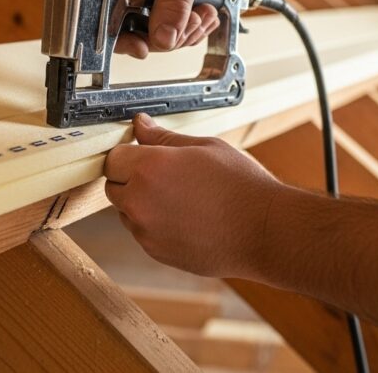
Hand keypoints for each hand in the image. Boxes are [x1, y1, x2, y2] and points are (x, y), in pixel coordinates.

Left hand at [104, 113, 287, 277]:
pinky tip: (186, 218)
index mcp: (150, 168)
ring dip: (141, 204)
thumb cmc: (241, 186)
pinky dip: (155, 225)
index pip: (112, 159)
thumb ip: (164, 138)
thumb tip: (141, 125)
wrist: (265, 231)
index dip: (126, 155)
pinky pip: (143, 233)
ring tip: (180, 199)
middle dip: (130, 179)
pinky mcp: (156, 252)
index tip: (140, 155)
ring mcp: (146, 231)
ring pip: (126, 212)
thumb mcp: (204, 147)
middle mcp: (140, 201)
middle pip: (113, 186)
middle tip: (163, 176)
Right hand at [116, 0, 232, 57]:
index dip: (124, 37)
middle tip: (192, 22)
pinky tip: (202, 13)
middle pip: (133, 30)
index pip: (107, 15)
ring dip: (183, 31)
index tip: (144, 48)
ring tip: (203, 14)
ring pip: (154, 32)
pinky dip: (187, 27)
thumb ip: (173, 6)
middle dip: (167, 34)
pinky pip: (167, 26)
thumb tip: (163, 40)